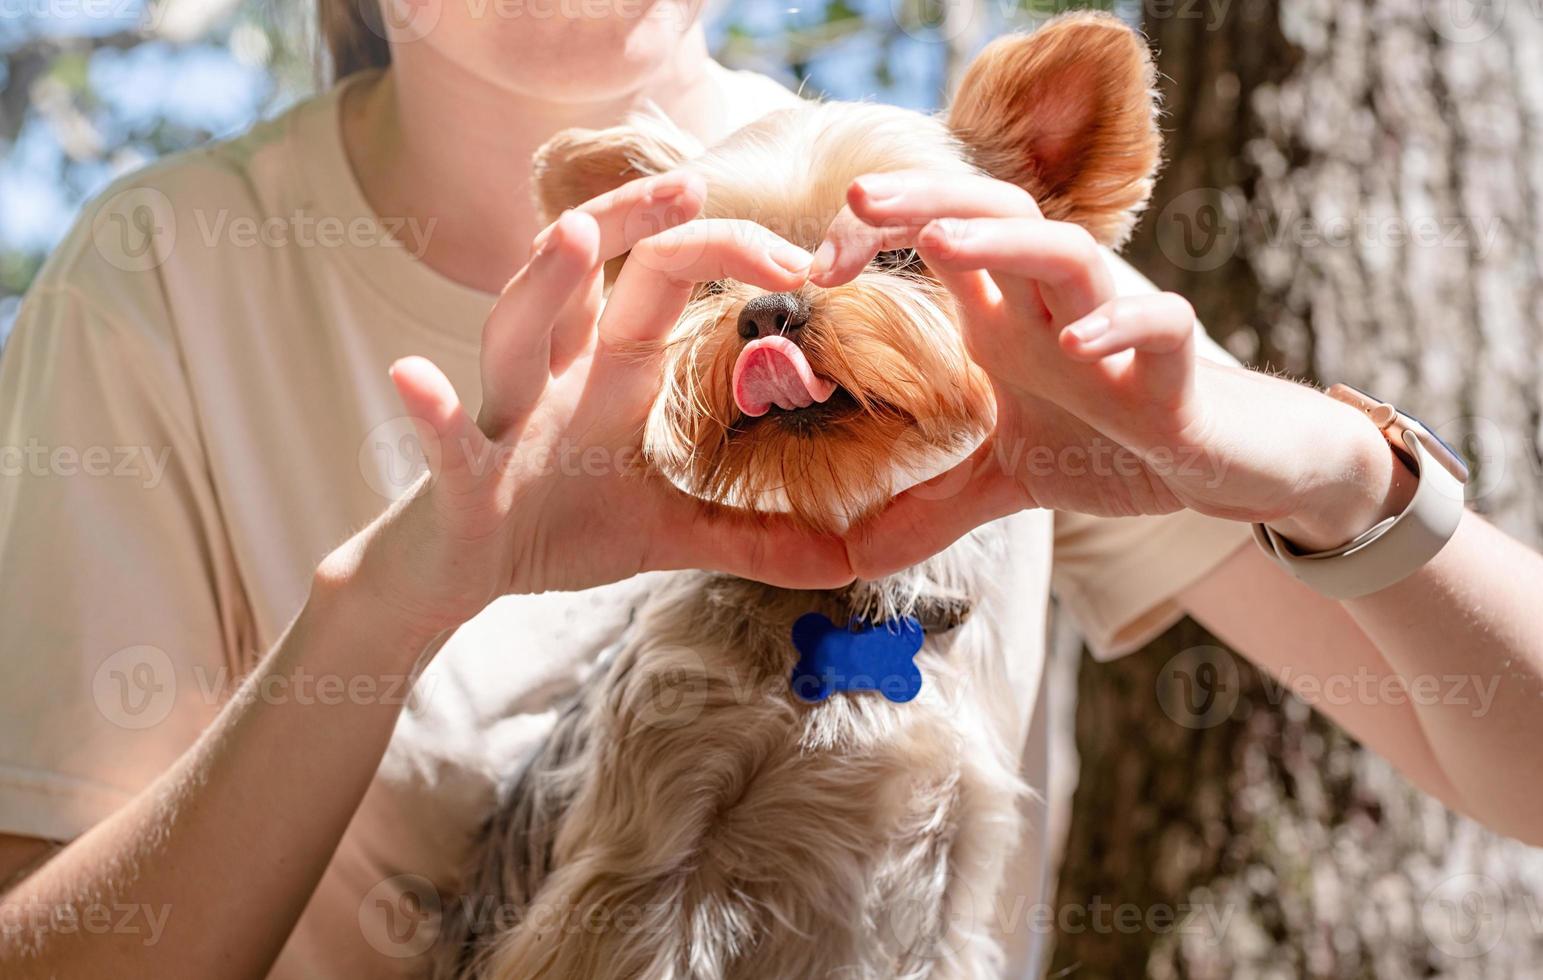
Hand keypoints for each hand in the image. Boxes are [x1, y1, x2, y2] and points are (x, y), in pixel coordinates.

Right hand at [323, 172, 852, 636]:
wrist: (460, 573)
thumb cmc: (560, 527)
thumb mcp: (671, 532)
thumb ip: (756, 536)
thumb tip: (848, 557)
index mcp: (613, 369)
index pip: (665, 277)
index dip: (725, 252)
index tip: (802, 263)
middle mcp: (558, 374)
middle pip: (589, 272)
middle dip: (634, 219)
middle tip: (694, 183)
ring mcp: (505, 420)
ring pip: (514, 331)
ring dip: (540, 285)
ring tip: (571, 235)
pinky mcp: (460, 478)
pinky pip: (444, 438)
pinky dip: (431, 410)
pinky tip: (416, 378)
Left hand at [808, 171, 1403, 576]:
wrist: (1227, 466)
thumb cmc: (1118, 446)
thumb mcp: (1005, 479)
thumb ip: (930, 510)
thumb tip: (849, 559)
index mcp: (1009, 315)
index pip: (940, 238)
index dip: (879, 235)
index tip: (814, 267)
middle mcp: (1055, 306)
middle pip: (995, 209)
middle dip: (928, 196)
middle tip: (856, 201)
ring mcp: (1117, 329)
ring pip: (1070, 250)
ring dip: (1008, 239)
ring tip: (943, 241)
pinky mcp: (1177, 371)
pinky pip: (1159, 324)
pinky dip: (1123, 326)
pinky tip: (1079, 349)